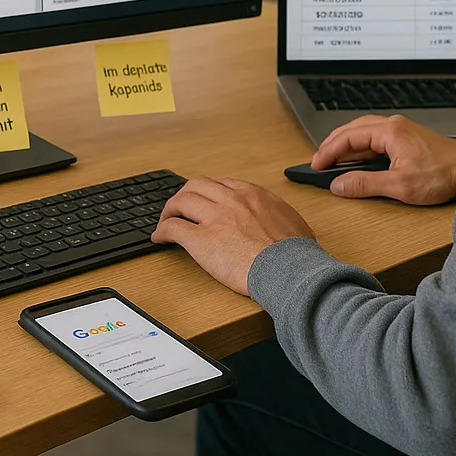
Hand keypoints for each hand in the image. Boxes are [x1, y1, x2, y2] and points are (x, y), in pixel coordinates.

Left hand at [153, 177, 314, 295]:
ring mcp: (215, 218)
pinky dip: (162, 230)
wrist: (290, 271)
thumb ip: (281, 218)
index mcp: (253, 195)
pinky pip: (172, 228)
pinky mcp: (201, 240)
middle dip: (185, 195)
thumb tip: (285, 227)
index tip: (204, 200)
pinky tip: (159, 238)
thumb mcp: (294, 224)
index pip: (221, 184)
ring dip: (170, 210)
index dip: (208, 192)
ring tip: (166, 220)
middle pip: (196, 185)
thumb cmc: (296, 254)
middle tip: (180, 207)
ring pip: (180, 201)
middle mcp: (231, 200)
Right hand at [310, 114, 455, 204]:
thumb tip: (339, 184)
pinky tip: (358, 158)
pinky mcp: (407, 138)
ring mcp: (401, 131)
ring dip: (346, 144)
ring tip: (333, 158)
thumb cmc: (442, 174)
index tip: (316, 164)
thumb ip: (365, 184)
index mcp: (389, 132)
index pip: (348, 137)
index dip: (328, 151)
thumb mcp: (399, 185)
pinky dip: (360, 146)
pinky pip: (375, 137)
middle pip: (352, 129)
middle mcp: (393, 126)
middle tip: (318, 161)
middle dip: (332, 144)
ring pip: (363, 132)